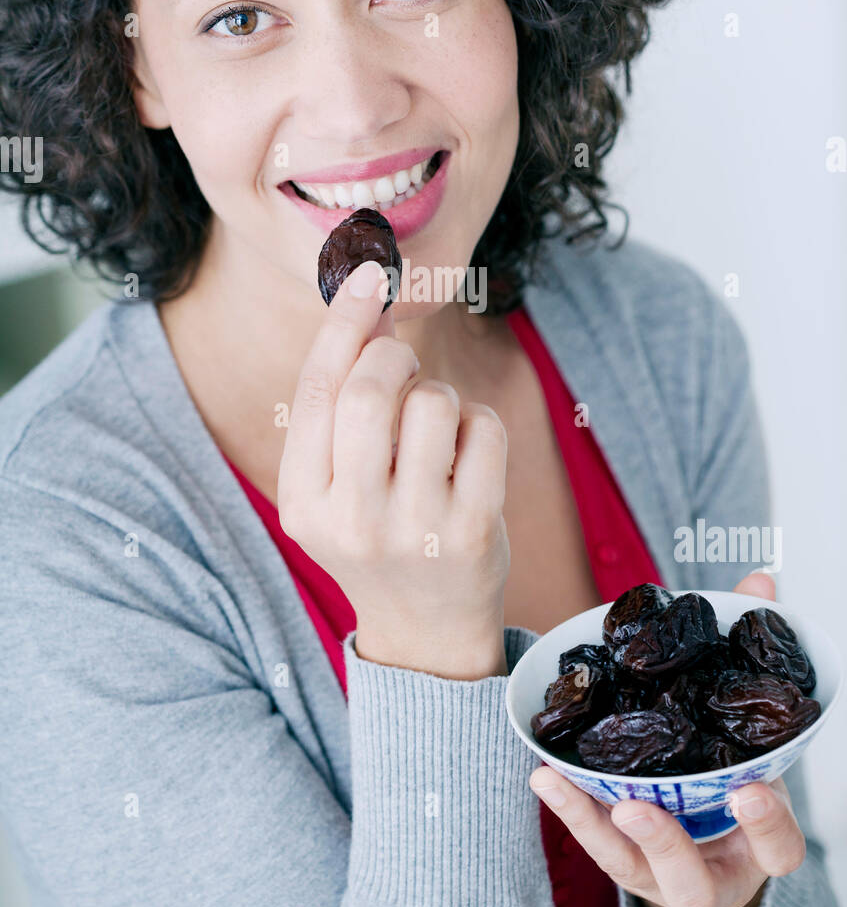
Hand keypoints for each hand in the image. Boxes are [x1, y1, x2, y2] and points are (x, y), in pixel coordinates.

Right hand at [278, 259, 510, 678]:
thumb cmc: (380, 534)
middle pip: (373, 390)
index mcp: (301, 502)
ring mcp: (413, 530)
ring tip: (438, 432)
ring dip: (442, 396)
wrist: (425, 632)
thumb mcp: (339, 483)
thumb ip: (343, 404)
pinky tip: (469, 458)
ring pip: (435, 403)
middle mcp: (349, 519)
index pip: (317, 390)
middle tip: (407, 367)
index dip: (344, 322)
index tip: (370, 273)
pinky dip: (480, 425)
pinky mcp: (472, 532)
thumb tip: (370, 305)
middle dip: (397, 357)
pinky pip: (484, 429)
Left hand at [529, 572, 806, 906]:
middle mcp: (710, 869)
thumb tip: (759, 582)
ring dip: (594, 826)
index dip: (766, 825)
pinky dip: (569, 807)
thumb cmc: (735, 772)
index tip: (748, 791)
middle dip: (665, 843)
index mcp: (758, 841)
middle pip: (692, 881)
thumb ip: (750, 659)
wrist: (714, 837)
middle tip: (637, 805)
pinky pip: (592, 840)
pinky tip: (542, 770)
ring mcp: (660, 872)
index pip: (777, 847)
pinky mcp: (621, 858)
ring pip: (629, 866)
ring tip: (561, 782)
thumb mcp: (750, 730)